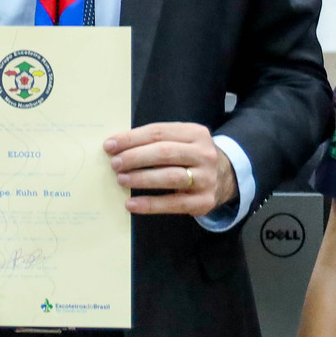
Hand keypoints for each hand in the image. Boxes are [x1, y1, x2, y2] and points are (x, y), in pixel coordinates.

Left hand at [105, 122, 235, 215]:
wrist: (225, 177)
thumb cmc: (190, 157)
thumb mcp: (181, 141)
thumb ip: (156, 141)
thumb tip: (117, 146)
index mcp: (195, 133)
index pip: (159, 132)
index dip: (132, 139)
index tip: (110, 145)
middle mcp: (204, 154)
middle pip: (164, 153)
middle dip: (135, 157)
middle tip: (114, 163)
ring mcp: (206, 178)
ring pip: (170, 177)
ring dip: (141, 178)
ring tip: (121, 179)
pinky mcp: (204, 201)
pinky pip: (173, 203)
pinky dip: (149, 204)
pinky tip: (131, 204)